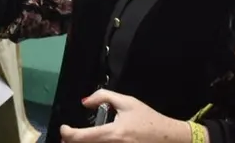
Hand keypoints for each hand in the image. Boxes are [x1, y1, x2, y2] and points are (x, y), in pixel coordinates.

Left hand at [59, 90, 191, 142]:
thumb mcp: (127, 102)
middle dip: (71, 142)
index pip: (82, 137)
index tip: (64, 128)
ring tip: (79, 139)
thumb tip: (84, 102)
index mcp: (113, 134)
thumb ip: (104, 97)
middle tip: (69, 136)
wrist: (170, 138)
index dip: (67, 133)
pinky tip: (93, 141)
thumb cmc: (148, 119)